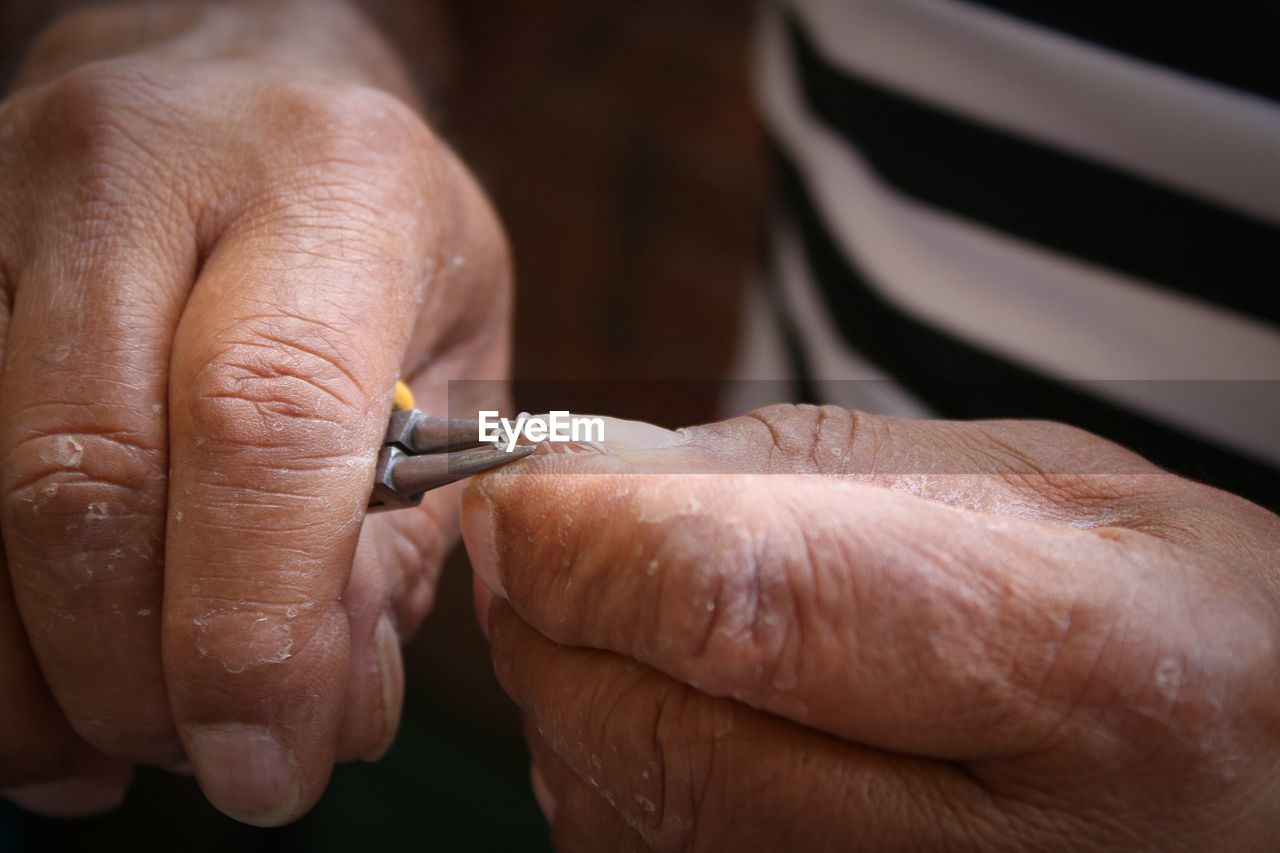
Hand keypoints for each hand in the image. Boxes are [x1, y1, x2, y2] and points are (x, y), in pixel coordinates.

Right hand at [0, 1, 509, 824]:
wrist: (233, 80)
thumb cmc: (372, 225)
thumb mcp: (452, 347)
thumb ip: (402, 527)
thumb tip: (330, 712)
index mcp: (327, 188)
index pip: (266, 418)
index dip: (257, 624)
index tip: (273, 764)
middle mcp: (138, 181)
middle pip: (87, 473)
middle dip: (141, 676)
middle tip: (215, 765)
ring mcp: (0, 213)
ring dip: (40, 678)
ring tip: (125, 752)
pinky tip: (40, 697)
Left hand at [464, 407, 1279, 850]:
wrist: (1248, 779)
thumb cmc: (1171, 620)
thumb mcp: (1041, 488)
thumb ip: (807, 478)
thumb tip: (594, 468)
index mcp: (1079, 667)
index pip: (744, 607)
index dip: (590, 536)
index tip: (524, 483)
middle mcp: (988, 852)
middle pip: (656, 736)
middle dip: (549, 616)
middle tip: (543, 531)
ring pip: (628, 821)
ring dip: (571, 692)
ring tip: (623, 605)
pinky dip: (610, 775)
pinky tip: (671, 708)